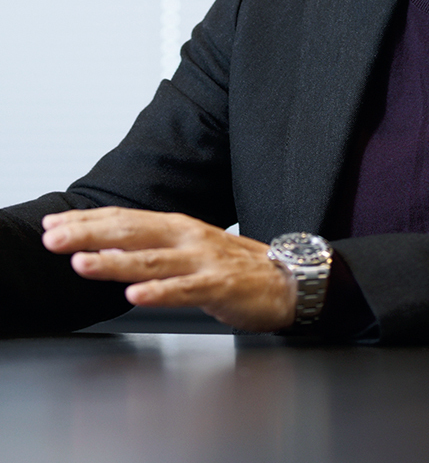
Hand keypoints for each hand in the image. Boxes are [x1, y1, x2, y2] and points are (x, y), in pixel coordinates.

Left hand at [41, 207, 296, 331]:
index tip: (53, 223)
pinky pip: (186, 290)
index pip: (126, 218)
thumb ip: (151, 248)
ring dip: (115, 262)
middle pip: (133, 233)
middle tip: (54, 238)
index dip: (88, 220)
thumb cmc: (237, 266)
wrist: (289, 279)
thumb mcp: (190, 250)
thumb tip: (103, 248)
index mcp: (180, 227)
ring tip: (83, 264)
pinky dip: (159, 292)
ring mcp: (205, 261)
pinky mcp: (221, 286)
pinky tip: (135, 296)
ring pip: (153, 261)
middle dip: (89, 235)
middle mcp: (189, 238)